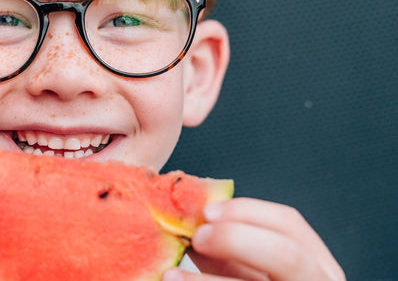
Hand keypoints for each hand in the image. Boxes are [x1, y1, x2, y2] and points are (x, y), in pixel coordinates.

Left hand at [163, 197, 344, 280]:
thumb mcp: (246, 272)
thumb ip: (229, 250)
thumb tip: (190, 222)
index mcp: (317, 264)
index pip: (290, 224)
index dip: (247, 211)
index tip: (206, 211)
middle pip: (287, 256)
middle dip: (236, 239)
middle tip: (197, 238)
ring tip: (170, 275)